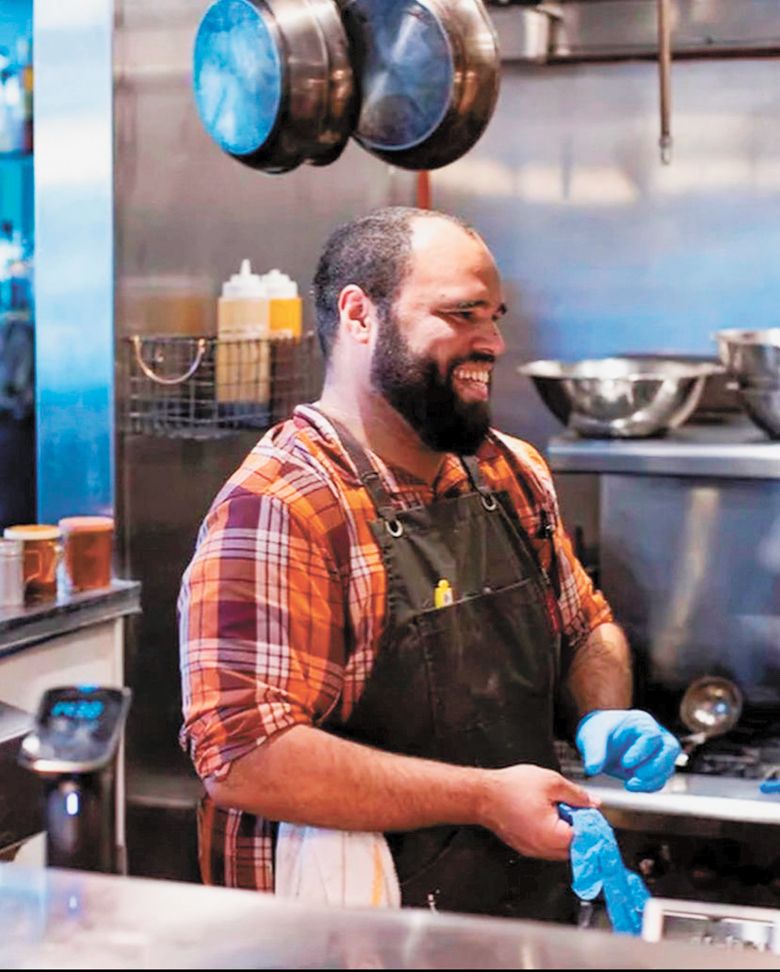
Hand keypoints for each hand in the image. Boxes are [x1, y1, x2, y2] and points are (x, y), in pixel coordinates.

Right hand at [477, 765, 598, 860]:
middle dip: (579, 829)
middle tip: (576, 809)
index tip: (592, 813)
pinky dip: (551, 835)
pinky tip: (547, 817)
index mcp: (553, 835)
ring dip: (565, 833)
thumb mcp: (551, 782)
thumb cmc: (510, 788)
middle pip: (575, 848)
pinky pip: (546, 846)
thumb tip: (593, 803)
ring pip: (560, 849)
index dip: (591, 823)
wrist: (482, 794)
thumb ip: (577, 794)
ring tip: (559, 810)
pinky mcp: (524, 847)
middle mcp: (543, 848)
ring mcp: (533, 850)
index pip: (585, 838)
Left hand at [575, 709, 680, 791]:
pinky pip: (660, 779)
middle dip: (654, 768)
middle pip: (670, 750)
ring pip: (667, 767)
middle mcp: (655, 735)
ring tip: (630, 785)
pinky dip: (649, 786)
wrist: (599, 740)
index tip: (625, 764)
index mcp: (641, 722)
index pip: (651, 736)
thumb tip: (592, 769)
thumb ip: (594, 751)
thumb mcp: (593, 736)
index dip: (641, 752)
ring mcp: (658, 752)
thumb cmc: (599, 731)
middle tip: (636, 777)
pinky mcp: (655, 768)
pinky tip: (633, 786)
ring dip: (651, 780)